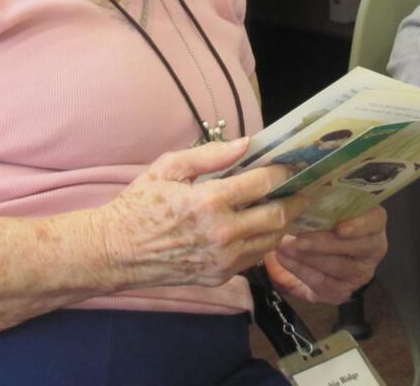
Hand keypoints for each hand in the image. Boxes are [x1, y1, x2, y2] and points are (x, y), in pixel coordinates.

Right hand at [100, 138, 304, 289]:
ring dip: (283, 222)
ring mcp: (223, 259)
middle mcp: (222, 234)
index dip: (283, 172)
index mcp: (210, 201)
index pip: (263, 183)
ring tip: (286, 205)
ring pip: (271, 240)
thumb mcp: (169, 168)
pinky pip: (255, 257)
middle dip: (295, 200)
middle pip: (277, 216)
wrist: (117, 251)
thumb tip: (246, 143)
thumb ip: (211, 155)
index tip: (292, 165)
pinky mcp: (220, 276)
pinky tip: (261, 225)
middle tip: (302, 188)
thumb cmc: (140, 204)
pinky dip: (264, 240)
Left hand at [264, 205, 387, 303]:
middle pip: (357, 247)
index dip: (360, 224)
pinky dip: (301, 271)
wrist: (306, 260)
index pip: (376, 220)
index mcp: (372, 223)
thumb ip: (319, 198)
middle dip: (325, 242)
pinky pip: (324, 284)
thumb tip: (299, 181)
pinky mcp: (343, 292)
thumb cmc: (317, 224)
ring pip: (339, 267)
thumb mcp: (321, 208)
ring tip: (283, 246)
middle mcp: (372, 249)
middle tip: (298, 237)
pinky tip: (284, 260)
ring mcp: (359, 273)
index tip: (340, 227)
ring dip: (309, 257)